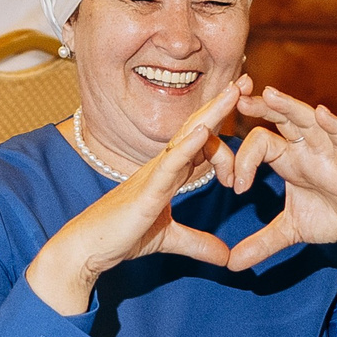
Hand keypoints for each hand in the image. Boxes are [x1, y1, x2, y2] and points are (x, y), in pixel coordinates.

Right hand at [26, 88, 234, 313]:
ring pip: (187, 136)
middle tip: (246, 79)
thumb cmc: (121, 237)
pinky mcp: (147, 189)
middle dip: (221, 104)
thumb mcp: (170, 239)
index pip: (201, 143)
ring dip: (212, 113)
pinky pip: (170, 163)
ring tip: (234, 92)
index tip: (244, 107)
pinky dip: (187, 146)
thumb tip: (226, 257)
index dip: (223, 125)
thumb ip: (198, 243)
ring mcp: (154, 174)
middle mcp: (163, 166)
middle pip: (197, 127)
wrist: (90, 248)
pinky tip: (203, 131)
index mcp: (170, 174)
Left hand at [215, 81, 336, 288]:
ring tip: (270, 94)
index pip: (262, 142)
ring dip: (290, 107)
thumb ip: (260, 243)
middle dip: (262, 108)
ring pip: (309, 122)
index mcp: (290, 159)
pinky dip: (333, 126)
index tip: (234, 185)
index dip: (244, 159)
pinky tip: (321, 113)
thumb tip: (230, 264)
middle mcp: (307, 150)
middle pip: (283, 119)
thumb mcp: (289, 232)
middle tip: (238, 99)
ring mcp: (329, 154)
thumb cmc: (330, 220)